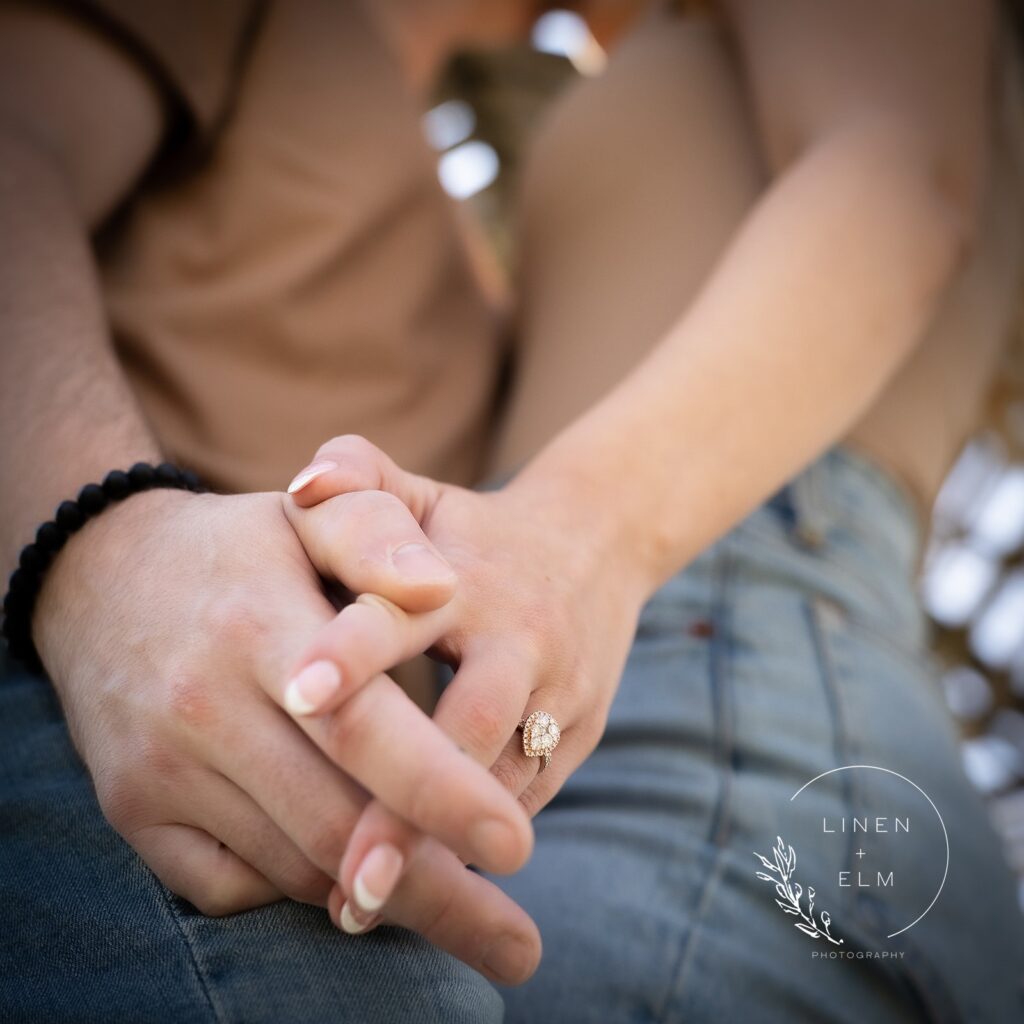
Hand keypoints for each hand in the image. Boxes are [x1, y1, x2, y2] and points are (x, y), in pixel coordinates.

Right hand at [34, 486, 539, 982]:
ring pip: (291, 864)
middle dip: (437, 893)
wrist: (103, 578)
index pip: (361, 728)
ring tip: (468, 926)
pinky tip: (358, 889)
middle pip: (334, 825)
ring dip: (382, 904)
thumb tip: (443, 585)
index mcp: (258, 628)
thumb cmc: (235, 548)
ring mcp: (159, 769)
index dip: (441, 791)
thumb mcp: (305, 517)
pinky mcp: (133, 810)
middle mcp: (202, 708)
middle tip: (520, 947)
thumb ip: (377, 537)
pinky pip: (229, 885)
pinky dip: (301, 892)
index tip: (519, 847)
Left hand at [283, 435, 649, 926]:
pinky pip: (526, 796)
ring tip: (363, 905)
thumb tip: (299, 486)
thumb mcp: (419, 490)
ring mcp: (558, 689)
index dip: (353, 654)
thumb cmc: (474, 527)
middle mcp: (516, 635)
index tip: (298, 698)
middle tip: (348, 877)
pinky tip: (423, 884)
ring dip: (441, 844)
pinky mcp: (580, 731)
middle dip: (408, 803)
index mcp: (462, 576)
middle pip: (468, 726)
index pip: (400, 612)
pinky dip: (475, 839)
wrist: (598, 541)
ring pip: (503, 780)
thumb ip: (355, 475)